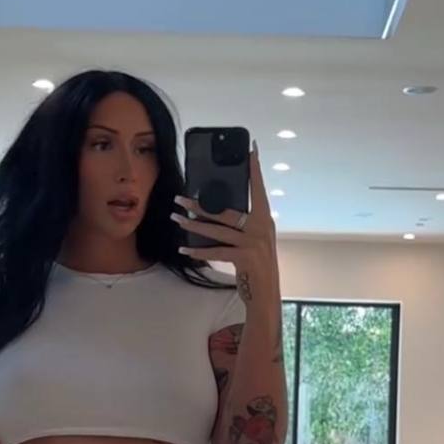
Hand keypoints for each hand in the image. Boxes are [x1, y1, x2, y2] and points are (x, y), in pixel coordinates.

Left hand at [170, 143, 276, 276]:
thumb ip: (244, 225)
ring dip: (193, 225)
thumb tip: (216, 211)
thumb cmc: (256, 266)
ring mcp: (253, 243)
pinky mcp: (244, 258)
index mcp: (264, 219)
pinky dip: (198, 251)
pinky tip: (184, 250)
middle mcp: (260, 227)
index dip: (254, 169)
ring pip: (217, 230)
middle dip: (199, 204)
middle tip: (180, 198)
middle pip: (226, 210)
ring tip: (176, 219)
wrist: (266, 294)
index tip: (250, 149)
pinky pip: (216, 251)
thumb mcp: (255, 241)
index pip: (259, 189)